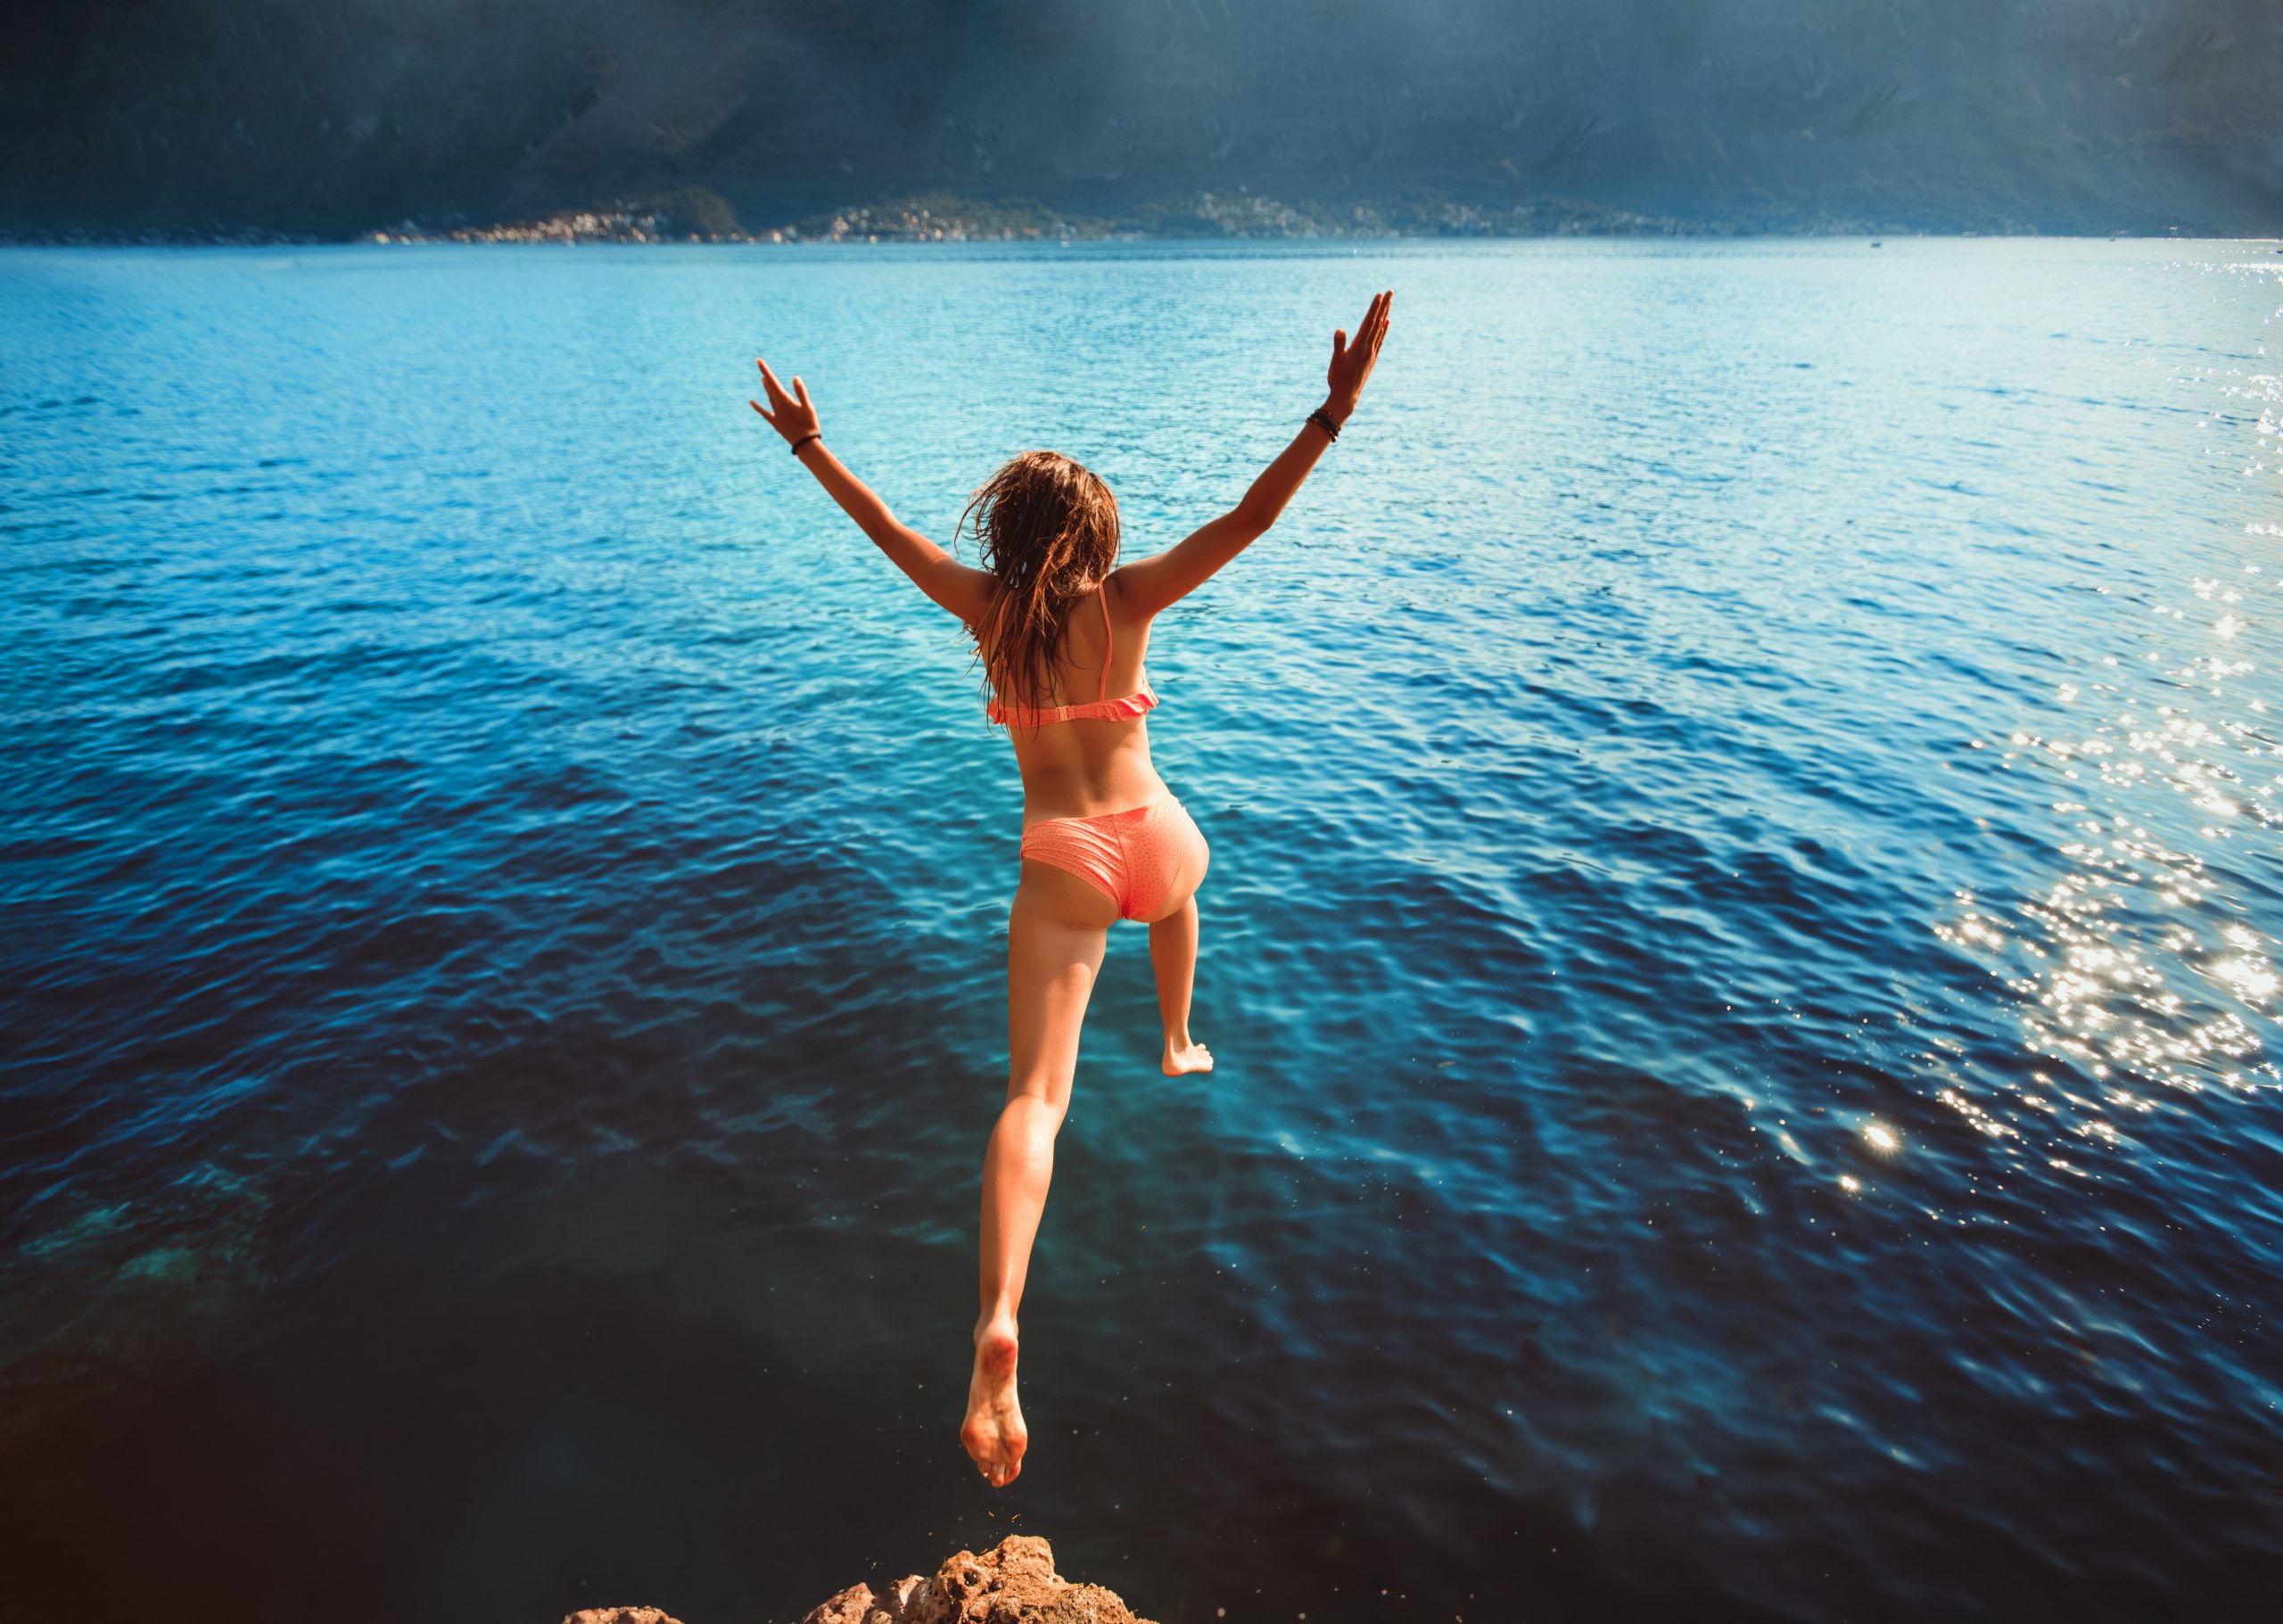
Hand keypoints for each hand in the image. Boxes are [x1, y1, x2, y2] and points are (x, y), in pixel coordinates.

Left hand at [750, 357, 819, 446]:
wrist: (805, 444)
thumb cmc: (809, 425)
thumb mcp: (808, 407)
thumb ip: (801, 392)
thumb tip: (795, 377)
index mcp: (785, 400)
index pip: (773, 381)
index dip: (765, 370)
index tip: (758, 360)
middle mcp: (778, 406)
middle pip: (770, 388)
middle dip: (766, 377)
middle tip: (761, 366)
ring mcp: (776, 415)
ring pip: (769, 398)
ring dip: (767, 388)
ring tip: (763, 380)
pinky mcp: (775, 423)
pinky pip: (765, 413)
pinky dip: (758, 407)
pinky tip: (751, 402)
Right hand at [1324, 289, 1391, 423]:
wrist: (1347, 397)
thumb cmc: (1338, 379)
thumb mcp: (1336, 361)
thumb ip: (1339, 345)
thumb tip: (1340, 330)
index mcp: (1359, 346)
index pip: (1368, 322)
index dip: (1374, 307)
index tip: (1380, 294)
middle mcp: (1369, 348)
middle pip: (1378, 322)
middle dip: (1384, 306)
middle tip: (1391, 291)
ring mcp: (1371, 353)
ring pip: (1380, 329)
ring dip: (1385, 314)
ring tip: (1390, 302)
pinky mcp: (1371, 358)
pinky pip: (1380, 340)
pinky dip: (1384, 329)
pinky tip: (1387, 322)